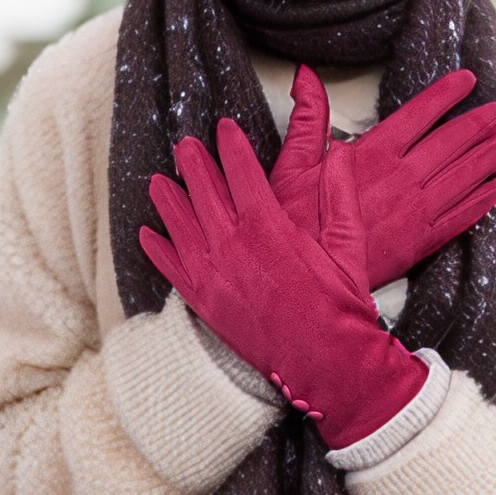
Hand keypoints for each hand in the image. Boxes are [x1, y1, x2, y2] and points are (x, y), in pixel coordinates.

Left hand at [139, 118, 427, 451]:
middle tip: (185, 146)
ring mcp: (213, 275)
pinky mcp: (204, 304)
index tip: (224, 129)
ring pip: (180, 226)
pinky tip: (147, 233)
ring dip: (168, 200)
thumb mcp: (348, 245)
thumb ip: (339, 195)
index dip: (231, 146)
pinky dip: (156, 249)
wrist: (325, 365)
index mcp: (269, 226)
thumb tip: (341, 152)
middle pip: (204, 192)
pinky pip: (171, 270)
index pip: (242, 171)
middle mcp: (233, 245)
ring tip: (158, 181)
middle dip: (194, 164)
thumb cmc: (340, 306)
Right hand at [270, 67, 495, 288]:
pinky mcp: (420, 244)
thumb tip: (305, 75)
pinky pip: (459, 219)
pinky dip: (482, 203)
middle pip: (451, 143)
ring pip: (463, 178)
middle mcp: (402, 179)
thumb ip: (308, 116)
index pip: (419, 114)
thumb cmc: (293, 219)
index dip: (446, 94)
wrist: (303, 278)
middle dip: (481, 122)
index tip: (468, 79)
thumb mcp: (293, 162)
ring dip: (490, 157)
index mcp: (374, 154)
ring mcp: (415, 212)